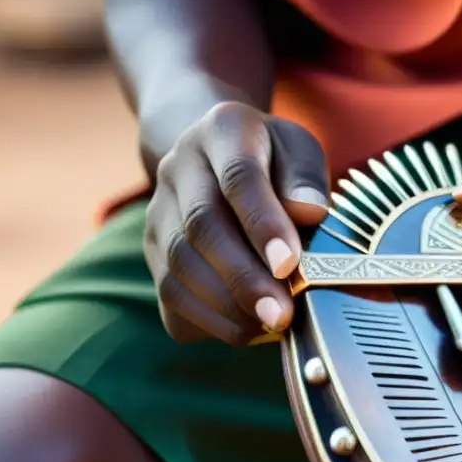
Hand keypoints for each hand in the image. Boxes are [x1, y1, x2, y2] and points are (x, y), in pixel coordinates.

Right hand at [144, 102, 327, 344]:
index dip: (262, 224)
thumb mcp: (300, 150)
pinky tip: (247, 331)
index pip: (238, 177)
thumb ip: (306, 178)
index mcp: (222, 130)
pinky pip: (170, 298)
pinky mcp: (152, 254)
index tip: (288, 264)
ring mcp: (158, 212)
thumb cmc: (274, 160)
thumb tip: (309, 211)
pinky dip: (209, 322)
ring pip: (178, 267)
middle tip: (281, 313)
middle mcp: (178, 167)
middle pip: (202, 227)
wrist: (214, 156)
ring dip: (226, 306)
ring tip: (270, 326)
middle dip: (244, 278)